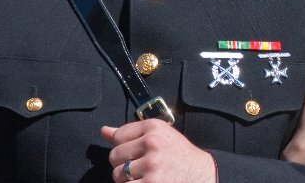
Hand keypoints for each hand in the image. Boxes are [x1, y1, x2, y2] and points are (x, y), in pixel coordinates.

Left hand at [102, 119, 216, 182]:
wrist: (200, 173)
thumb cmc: (177, 154)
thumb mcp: (159, 136)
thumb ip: (131, 133)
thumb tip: (104, 130)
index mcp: (153, 127)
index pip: (118, 135)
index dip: (123, 147)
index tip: (136, 152)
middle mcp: (152, 142)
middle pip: (114, 155)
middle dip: (123, 164)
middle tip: (140, 167)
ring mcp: (151, 164)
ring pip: (118, 174)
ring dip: (127, 179)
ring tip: (143, 176)